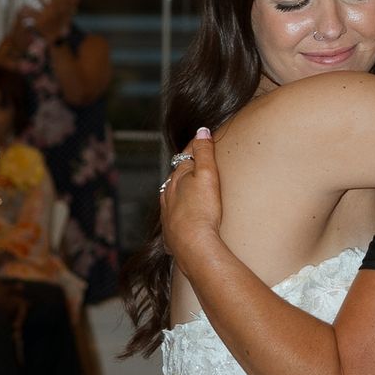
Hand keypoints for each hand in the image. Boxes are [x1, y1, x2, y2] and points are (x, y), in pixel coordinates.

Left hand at [159, 128, 221, 266]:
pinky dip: (177, 215)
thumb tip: (201, 130)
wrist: (193, 245)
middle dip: (185, 170)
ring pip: (171, 197)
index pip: (185, 156)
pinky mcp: (170, 233)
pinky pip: (173, 219)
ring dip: (179, 193)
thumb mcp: (207, 175)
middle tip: (196, 165)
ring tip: (187, 192)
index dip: (196, 147)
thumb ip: (204, 152)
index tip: (204, 139)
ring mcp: (168, 214)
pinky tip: (181, 220)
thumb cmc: (202, 210)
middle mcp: (168, 194)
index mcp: (177, 177)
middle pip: (176, 177)